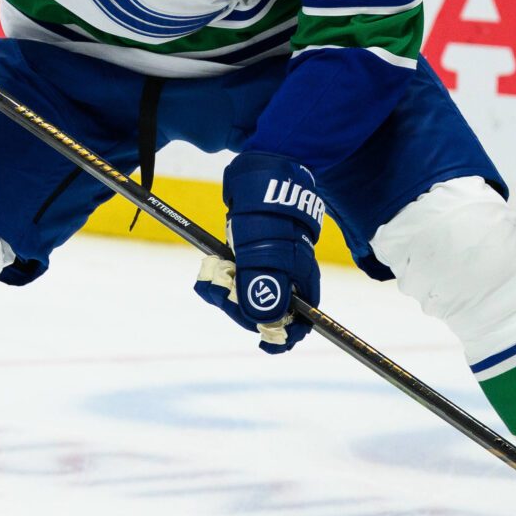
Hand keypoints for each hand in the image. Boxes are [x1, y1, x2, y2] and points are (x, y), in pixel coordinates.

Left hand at [194, 154, 322, 353]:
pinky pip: (249, 273)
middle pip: (274, 309)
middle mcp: (294, 274)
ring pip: (258, 291)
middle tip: (218, 292)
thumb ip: (263, 288)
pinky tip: (220, 266)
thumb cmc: (263, 215)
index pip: (298, 321)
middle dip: (245, 308)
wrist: (264, 174)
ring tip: (214, 279)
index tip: (263, 341)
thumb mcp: (258, 254)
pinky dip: (233, 275)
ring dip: (234, 291)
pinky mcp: (265, 251)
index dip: (280, 335)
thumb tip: (268, 323)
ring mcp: (280, 262)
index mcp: (301, 279)